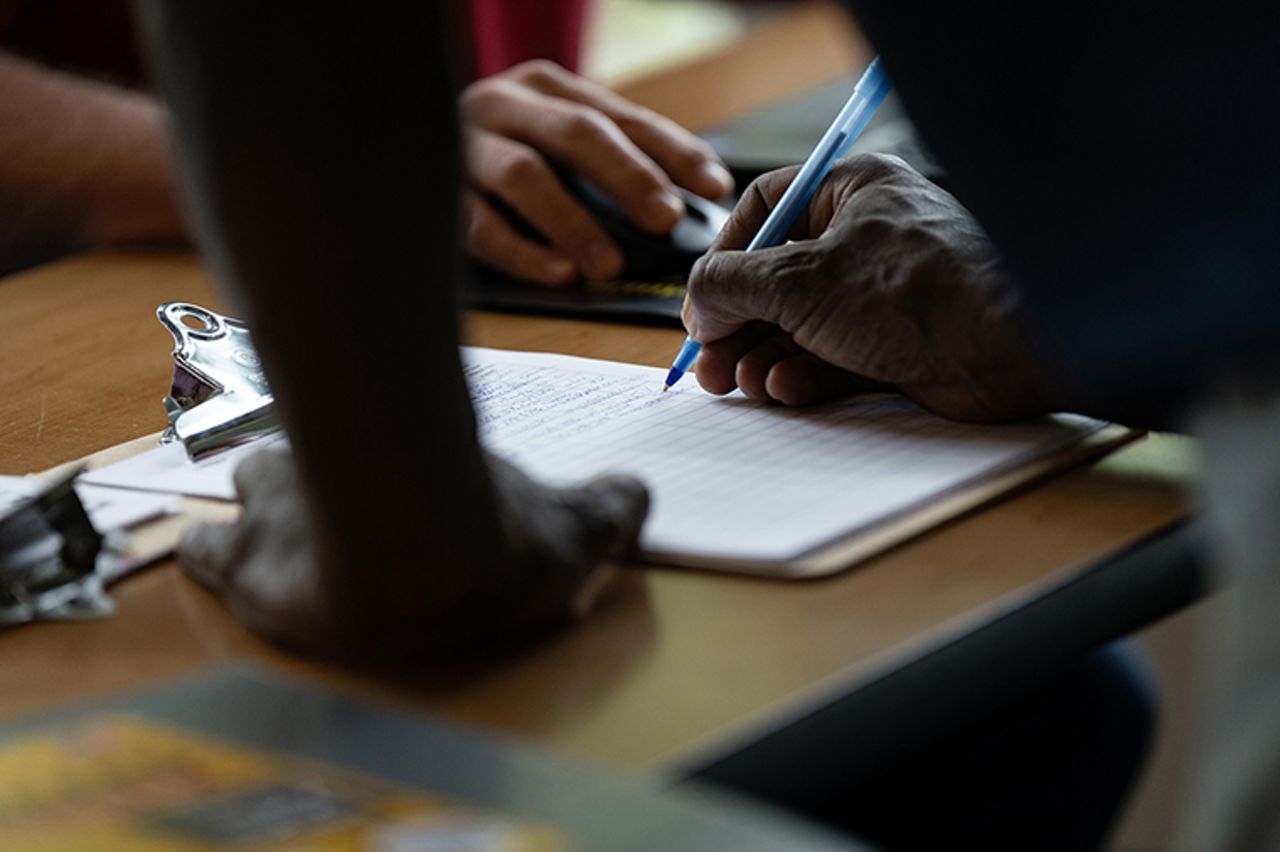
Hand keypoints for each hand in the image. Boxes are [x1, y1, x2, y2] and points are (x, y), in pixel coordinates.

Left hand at [179, 446, 648, 662]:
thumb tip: (635, 492)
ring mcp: (291, 511)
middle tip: (327, 481)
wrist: (422, 565)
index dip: (403, 448)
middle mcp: (359, 473)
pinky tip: (213, 556)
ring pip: (260, 479)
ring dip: (269, 497)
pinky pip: (209, 554)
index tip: (404, 456)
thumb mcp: (583, 528)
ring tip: (273, 518)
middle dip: (323, 460)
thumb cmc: (497, 542)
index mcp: (424, 473)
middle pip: (342, 442)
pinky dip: (213, 555)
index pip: (415, 437)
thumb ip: (611, 507)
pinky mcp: (246, 566)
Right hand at [461, 60, 732, 285]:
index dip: (672, 151)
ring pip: (524, 175)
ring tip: (610, 265)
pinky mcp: (436, 195)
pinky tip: (560, 275)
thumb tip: (689, 208)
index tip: (712, 188)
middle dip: (628, 177)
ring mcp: (464, 147)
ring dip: (574, 222)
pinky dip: (525, 253)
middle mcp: (502, 105)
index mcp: (545, 88)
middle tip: (665, 220)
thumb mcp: (554, 144)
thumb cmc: (501, 162)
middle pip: (576, 133)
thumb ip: (609, 165)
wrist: (400, 158)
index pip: (620, 115)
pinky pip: (480, 226)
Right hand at [682, 155, 1063, 421]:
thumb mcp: (801, 281)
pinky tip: (786, 390)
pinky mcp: (893, 347)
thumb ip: (733, 285)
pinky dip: (801, 377)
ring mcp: (880, 297)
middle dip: (738, 326)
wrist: (1009, 350)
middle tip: (710, 363)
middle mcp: (865, 240)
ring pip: (799, 328)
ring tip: (746, 383)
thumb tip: (699, 301)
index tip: (702, 301)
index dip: (724, 258)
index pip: (763, 212)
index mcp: (850, 194)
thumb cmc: (921, 291)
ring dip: (764, 357)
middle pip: (774, 281)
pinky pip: (829, 361)